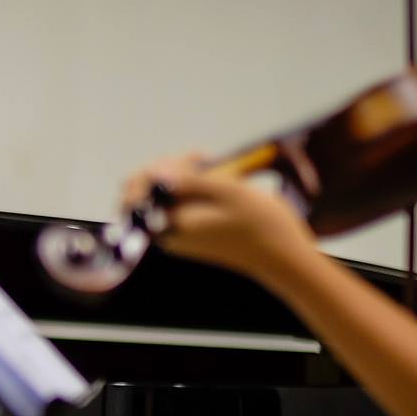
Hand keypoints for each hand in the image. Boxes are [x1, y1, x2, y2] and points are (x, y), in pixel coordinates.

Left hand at [119, 153, 316, 283]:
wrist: (281, 255)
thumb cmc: (261, 223)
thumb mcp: (227, 191)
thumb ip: (188, 181)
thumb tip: (155, 174)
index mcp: (171, 226)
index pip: (136, 192)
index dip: (154, 169)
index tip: (187, 163)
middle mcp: (167, 233)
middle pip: (143, 192)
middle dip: (165, 169)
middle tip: (198, 160)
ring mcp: (177, 233)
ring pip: (158, 195)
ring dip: (177, 174)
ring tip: (204, 162)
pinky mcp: (188, 231)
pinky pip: (174, 203)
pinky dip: (187, 185)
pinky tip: (208, 174)